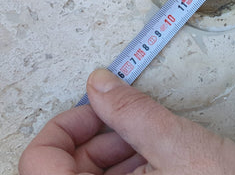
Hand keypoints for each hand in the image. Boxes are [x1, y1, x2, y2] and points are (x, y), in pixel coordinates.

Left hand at [19, 69, 234, 174]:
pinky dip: (126, 163)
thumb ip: (133, 112)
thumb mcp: (180, 145)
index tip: (97, 105)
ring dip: (114, 147)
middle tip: (129, 115)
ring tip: (150, 135)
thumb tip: (99, 82)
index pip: (39, 164)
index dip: (64, 127)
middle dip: (96, 134)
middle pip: (65, 168)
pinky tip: (154, 152)